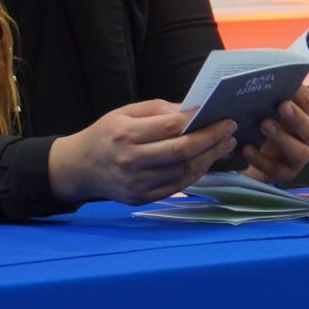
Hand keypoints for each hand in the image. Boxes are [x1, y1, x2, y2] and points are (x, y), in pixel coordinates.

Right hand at [48, 99, 237, 205]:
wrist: (78, 168)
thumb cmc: (105, 135)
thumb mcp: (124, 113)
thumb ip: (157, 110)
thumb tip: (192, 110)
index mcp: (124, 134)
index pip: (170, 128)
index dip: (199, 122)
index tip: (221, 115)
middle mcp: (130, 161)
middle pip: (181, 152)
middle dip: (211, 140)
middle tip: (230, 130)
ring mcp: (135, 183)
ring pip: (183, 172)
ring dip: (209, 158)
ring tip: (224, 144)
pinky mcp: (140, 198)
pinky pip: (176, 186)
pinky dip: (196, 173)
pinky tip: (207, 160)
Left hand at [240, 86, 308, 183]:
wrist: (253, 156)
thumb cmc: (261, 123)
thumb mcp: (265, 108)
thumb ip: (267, 96)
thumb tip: (257, 74)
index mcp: (306, 116)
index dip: (301, 95)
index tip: (289, 85)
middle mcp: (307, 137)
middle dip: (296, 117)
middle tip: (282, 105)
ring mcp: (298, 157)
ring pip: (300, 152)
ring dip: (283, 138)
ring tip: (264, 125)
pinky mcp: (285, 174)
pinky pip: (276, 169)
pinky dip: (260, 159)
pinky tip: (246, 148)